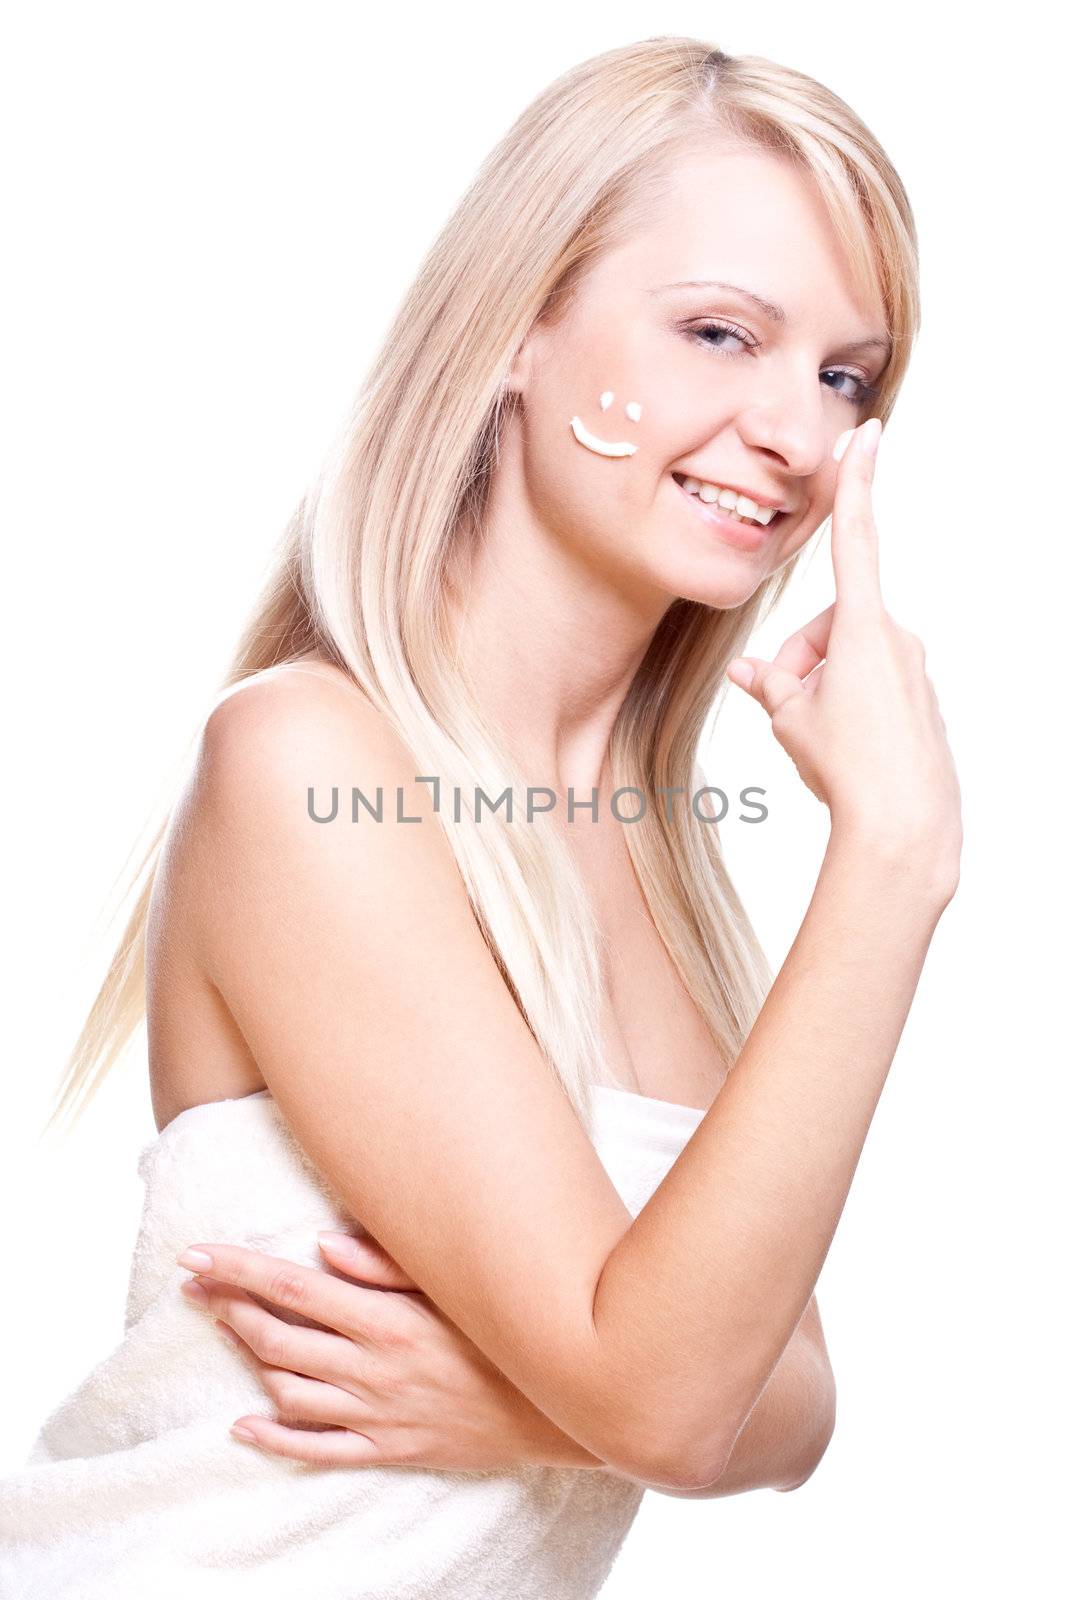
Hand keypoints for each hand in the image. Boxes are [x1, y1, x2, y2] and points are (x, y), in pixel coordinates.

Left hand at [178, 1231, 591, 1470]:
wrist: (558, 1402)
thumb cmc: (505, 1329)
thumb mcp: (453, 1284)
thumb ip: (386, 1263)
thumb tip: (322, 1244)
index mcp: (387, 1318)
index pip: (292, 1288)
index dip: (237, 1270)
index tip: (194, 1256)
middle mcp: (372, 1367)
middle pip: (278, 1336)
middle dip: (227, 1306)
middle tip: (195, 1285)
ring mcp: (376, 1413)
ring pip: (289, 1390)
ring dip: (250, 1357)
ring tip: (227, 1327)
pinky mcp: (388, 1448)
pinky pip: (318, 1448)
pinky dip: (274, 1439)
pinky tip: (244, 1426)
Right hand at [726, 419, 961, 889]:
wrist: (904, 824)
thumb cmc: (847, 767)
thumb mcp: (790, 719)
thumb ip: (768, 684)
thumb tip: (750, 673)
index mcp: (863, 629)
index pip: (855, 538)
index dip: (855, 483)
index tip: (868, 434)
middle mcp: (896, 640)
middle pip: (826, 630)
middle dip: (796, 662)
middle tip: (783, 709)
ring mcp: (912, 671)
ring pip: (844, 663)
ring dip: (817, 689)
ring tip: (811, 739)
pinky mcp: (919, 701)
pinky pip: (868, 689)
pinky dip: (843, 708)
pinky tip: (840, 752)